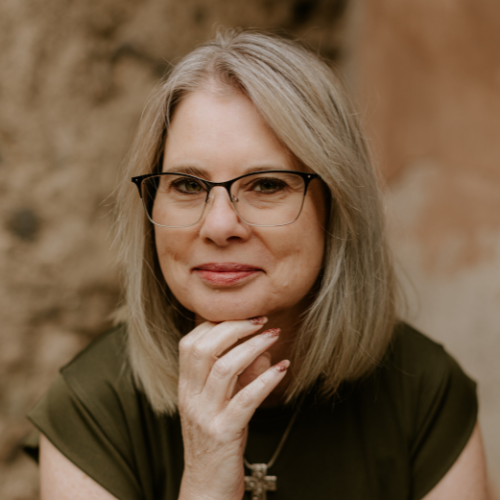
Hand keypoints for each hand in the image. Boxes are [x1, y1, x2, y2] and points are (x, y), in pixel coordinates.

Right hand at [177, 318, 289, 499]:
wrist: (206, 488)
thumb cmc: (218, 441)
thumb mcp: (225, 403)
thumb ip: (241, 375)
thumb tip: (263, 351)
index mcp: (186, 386)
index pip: (190, 343)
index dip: (217, 323)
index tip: (244, 314)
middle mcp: (190, 397)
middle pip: (204, 348)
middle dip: (234, 328)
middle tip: (261, 320)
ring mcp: (205, 415)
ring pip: (224, 369)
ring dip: (252, 347)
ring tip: (274, 336)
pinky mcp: (224, 433)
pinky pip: (245, 400)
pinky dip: (266, 380)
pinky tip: (283, 368)